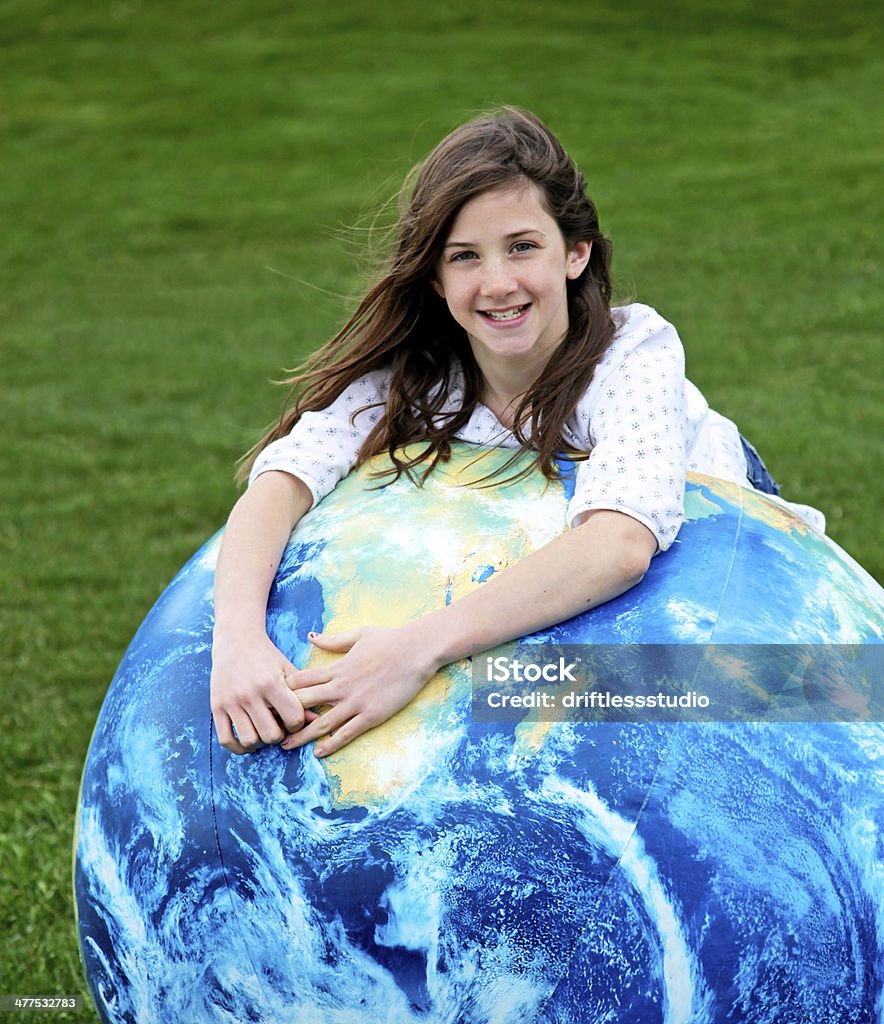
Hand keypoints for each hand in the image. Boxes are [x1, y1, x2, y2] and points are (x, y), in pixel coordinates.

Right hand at [211, 632, 306, 754]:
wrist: (235, 639)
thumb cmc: (267, 656)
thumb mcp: (287, 670)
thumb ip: (302, 694)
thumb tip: (316, 720)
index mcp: (271, 682)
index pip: (293, 718)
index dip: (298, 723)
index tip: (294, 718)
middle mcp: (250, 693)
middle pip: (271, 734)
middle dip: (279, 735)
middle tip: (279, 727)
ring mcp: (231, 701)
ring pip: (249, 740)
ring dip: (260, 742)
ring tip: (263, 732)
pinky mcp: (216, 706)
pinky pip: (226, 739)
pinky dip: (238, 747)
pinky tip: (247, 741)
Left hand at [280, 625, 438, 757]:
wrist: (416, 650)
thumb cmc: (390, 639)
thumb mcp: (358, 634)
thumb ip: (333, 639)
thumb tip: (311, 637)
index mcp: (337, 667)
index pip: (301, 681)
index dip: (284, 691)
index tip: (272, 700)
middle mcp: (342, 686)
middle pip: (304, 703)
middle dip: (286, 715)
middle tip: (271, 726)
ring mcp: (356, 702)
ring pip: (321, 723)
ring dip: (301, 736)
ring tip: (286, 745)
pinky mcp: (371, 714)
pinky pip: (347, 733)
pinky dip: (331, 744)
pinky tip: (319, 752)